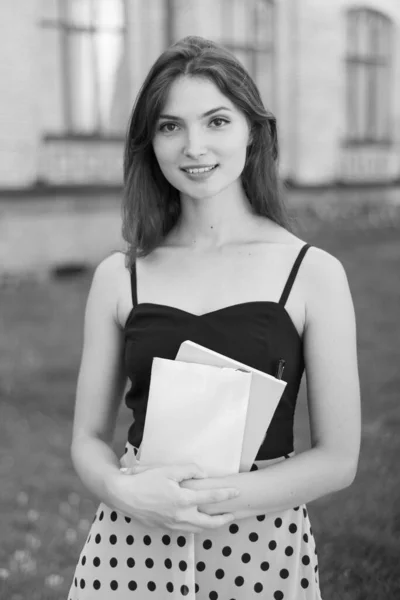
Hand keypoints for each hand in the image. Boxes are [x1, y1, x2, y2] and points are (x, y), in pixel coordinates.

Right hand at [106, 463, 239, 532]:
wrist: (122, 495)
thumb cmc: (144, 480)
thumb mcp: (169, 470)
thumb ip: (189, 470)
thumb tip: (203, 474)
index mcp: (183, 500)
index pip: (211, 498)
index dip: (226, 495)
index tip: (236, 492)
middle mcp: (180, 516)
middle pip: (209, 523)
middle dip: (223, 520)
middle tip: (231, 516)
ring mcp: (172, 524)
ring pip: (197, 529)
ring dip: (209, 526)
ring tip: (217, 521)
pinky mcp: (163, 528)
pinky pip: (184, 530)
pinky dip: (195, 527)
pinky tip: (195, 522)